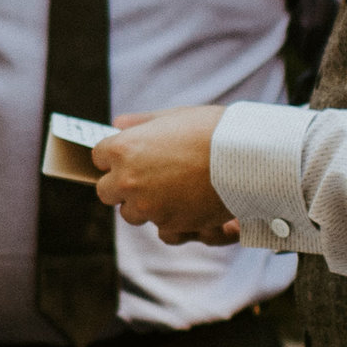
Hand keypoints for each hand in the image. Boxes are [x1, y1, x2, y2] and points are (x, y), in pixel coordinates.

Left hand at [95, 106, 239, 245]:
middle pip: (106, 191)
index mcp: (124, 149)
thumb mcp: (174, 117)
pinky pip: (159, 229)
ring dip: (144, 205)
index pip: (98, 156)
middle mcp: (128, 180)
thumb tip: (118, 123)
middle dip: (121, 185)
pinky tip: (187, 205)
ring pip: (131, 213)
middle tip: (145, 177)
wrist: (247, 158)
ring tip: (171, 190)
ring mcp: (148, 207)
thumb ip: (141, 123)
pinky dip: (171, 220)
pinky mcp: (170, 225)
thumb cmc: (211, 130)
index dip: (114, 156)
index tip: (128, 155)